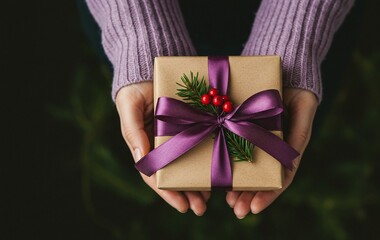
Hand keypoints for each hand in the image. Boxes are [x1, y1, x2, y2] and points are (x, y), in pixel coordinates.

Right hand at [115, 82, 210, 215]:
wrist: (153, 65)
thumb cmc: (136, 87)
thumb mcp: (129, 106)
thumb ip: (132, 130)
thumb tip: (142, 158)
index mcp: (146, 145)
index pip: (154, 175)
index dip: (167, 192)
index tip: (181, 206)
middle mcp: (163, 145)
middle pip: (175, 175)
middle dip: (187, 194)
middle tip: (201, 208)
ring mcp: (180, 136)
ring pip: (189, 165)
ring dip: (199, 184)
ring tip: (210, 198)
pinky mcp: (195, 125)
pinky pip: (202, 146)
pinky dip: (208, 161)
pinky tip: (218, 172)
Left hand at [225, 88, 317, 218]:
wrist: (285, 66)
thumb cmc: (298, 89)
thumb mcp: (303, 110)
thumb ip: (298, 135)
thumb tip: (287, 164)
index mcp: (286, 148)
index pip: (279, 178)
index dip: (268, 194)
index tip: (255, 208)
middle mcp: (269, 147)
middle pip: (260, 179)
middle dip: (249, 197)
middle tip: (238, 211)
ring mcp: (254, 138)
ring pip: (246, 168)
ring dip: (237, 188)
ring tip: (228, 202)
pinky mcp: (239, 128)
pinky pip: (232, 148)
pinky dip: (226, 163)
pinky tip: (218, 178)